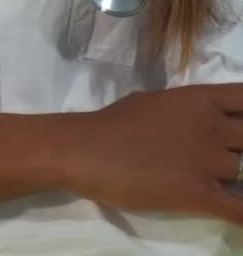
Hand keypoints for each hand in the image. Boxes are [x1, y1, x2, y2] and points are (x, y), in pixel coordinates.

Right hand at [62, 85, 242, 225]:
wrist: (90, 149)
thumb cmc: (117, 121)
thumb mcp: (158, 102)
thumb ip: (188, 111)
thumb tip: (199, 122)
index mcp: (200, 99)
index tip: (238, 127)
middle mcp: (211, 126)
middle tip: (224, 157)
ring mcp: (207, 160)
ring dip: (238, 179)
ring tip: (216, 182)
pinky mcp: (198, 194)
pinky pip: (239, 209)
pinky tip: (241, 218)